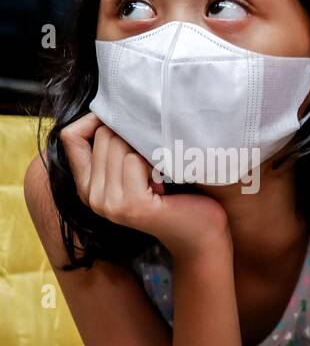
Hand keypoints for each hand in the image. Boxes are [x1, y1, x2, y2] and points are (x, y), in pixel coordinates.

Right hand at [60, 113, 228, 256]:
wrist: (202, 234)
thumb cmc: (177, 196)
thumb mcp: (137, 171)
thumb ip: (115, 150)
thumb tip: (107, 111)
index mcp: (88, 187)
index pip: (71, 137)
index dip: (94, 120)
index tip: (125, 122)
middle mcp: (92, 197)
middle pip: (102, 136)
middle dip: (132, 136)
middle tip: (156, 158)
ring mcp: (109, 203)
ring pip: (118, 145)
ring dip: (146, 148)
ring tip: (162, 169)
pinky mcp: (131, 205)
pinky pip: (135, 160)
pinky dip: (155, 160)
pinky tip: (167, 177)